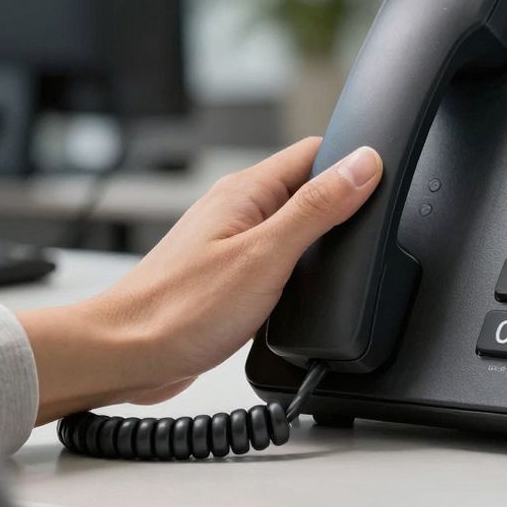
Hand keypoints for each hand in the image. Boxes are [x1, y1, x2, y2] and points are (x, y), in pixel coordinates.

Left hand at [17, 138, 382, 424]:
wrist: (124, 356)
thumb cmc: (179, 309)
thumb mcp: (266, 254)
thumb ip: (318, 208)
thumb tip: (363, 165)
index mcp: (246, 191)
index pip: (315, 151)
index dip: (354, 161)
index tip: (382, 184)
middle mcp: (237, 210)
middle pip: (308, 187)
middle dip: (344, 204)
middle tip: (365, 232)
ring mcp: (230, 242)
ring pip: (293, 225)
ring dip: (321, 240)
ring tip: (339, 262)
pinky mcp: (228, 275)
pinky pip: (277, 257)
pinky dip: (299, 268)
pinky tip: (305, 291)